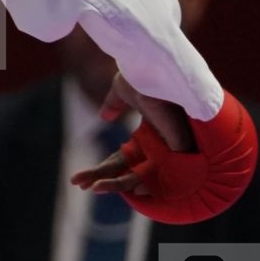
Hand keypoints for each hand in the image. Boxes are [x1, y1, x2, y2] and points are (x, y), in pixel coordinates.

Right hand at [71, 71, 195, 194]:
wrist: (154, 70)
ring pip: (141, 175)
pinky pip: (161, 173)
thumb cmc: (141, 77)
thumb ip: (114, 105)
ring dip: (115, 184)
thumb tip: (103, 116)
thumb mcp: (122, 93)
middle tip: (81, 185)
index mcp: (146, 134)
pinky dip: (142, 184)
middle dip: (103, 179)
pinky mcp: (178, 146)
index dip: (103, 168)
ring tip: (92, 188)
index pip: (122, 159)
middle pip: (127, 170)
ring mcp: (168, 147)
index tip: (83, 178)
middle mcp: (157, 144)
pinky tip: (126, 191)